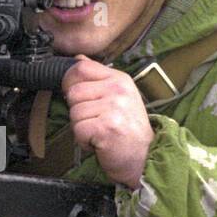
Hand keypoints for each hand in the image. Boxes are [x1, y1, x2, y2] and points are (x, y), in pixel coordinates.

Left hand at [60, 55, 153, 188]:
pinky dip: (84, 141)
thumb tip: (78, 59)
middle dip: (78, 111)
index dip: (71, 84)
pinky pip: (78, 130)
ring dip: (81, 128)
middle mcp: (118, 90)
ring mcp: (114, 107)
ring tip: (100, 132)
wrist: (145, 157)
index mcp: (119, 79)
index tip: (81, 99)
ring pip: (74, 113)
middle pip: (73, 93)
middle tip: (96, 121)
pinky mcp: (106, 127)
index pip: (81, 68)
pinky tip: (100, 142)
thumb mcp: (118, 96)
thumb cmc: (128, 129)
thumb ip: (98, 77)